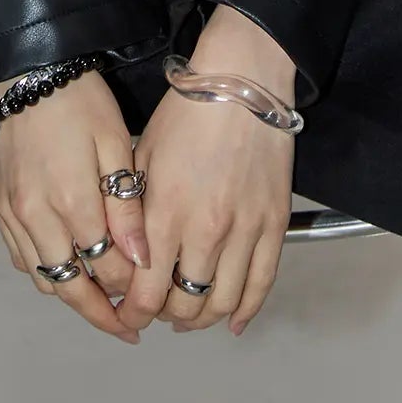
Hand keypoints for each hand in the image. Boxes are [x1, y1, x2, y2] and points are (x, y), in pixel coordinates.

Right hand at [0, 66, 146, 345]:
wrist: (24, 71)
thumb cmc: (76, 99)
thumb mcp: (114, 140)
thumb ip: (126, 202)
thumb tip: (140, 258)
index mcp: (72, 202)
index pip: (105, 268)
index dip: (130, 287)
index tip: (149, 293)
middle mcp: (36, 218)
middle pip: (70, 287)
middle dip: (100, 313)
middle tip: (127, 328)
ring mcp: (11, 215)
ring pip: (42, 278)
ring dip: (71, 296)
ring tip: (100, 302)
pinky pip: (20, 257)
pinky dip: (44, 271)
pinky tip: (64, 265)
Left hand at [114, 6, 295, 337]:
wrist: (241, 82)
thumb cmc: (187, 113)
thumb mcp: (143, 158)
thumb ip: (132, 214)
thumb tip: (127, 261)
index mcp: (167, 213)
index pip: (146, 293)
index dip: (133, 314)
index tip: (126, 315)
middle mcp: (207, 231)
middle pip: (185, 303)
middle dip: (164, 315)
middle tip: (156, 309)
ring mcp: (245, 230)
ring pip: (223, 302)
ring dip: (202, 318)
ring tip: (189, 315)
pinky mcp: (274, 224)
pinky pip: (262, 284)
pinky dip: (246, 310)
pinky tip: (233, 320)